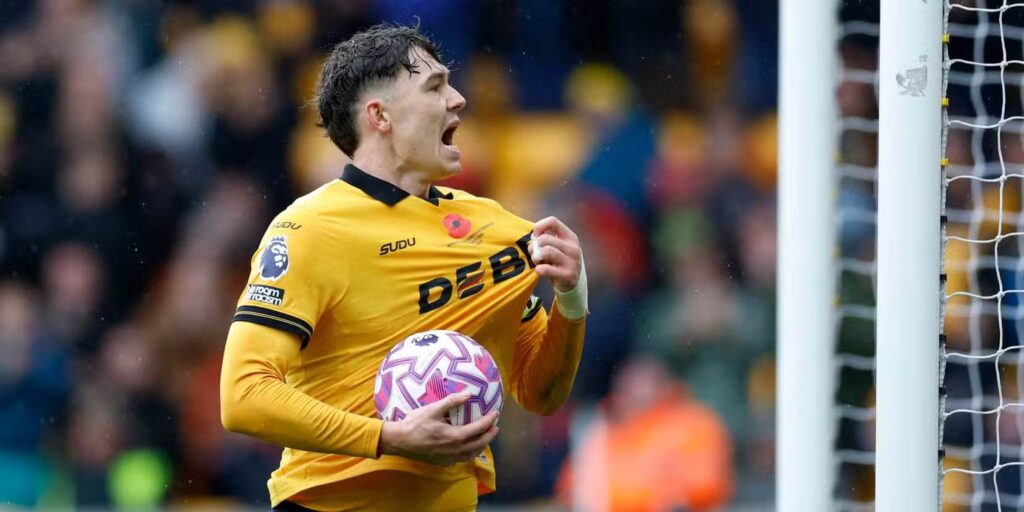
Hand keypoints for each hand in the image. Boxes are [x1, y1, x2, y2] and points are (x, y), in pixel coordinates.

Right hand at [378, 392, 499, 465]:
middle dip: (490, 435)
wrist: (399, 441)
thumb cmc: (415, 423)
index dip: (490, 420)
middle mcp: (455, 450)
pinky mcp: (443, 462)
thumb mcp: (433, 409)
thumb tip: (469, 394)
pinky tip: (469, 447)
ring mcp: (449, 458)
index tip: (496, 413)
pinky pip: (462, 459)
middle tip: (495, 426)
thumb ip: (452, 401)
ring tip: (486, 437)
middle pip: (480, 443)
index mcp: (455, 436)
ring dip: (482, 445)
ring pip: (472, 454)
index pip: (479, 428)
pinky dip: (470, 452)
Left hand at [530, 216, 582, 292]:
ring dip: (535, 257)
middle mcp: (573, 248)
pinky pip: (544, 269)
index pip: (552, 221)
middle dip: (535, 246)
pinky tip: (541, 270)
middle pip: (545, 239)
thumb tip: (533, 238)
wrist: (572, 283)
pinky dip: (538, 269)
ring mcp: (572, 262)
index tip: (535, 237)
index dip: (539, 227)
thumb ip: (546, 239)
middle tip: (535, 254)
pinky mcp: (568, 275)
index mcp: (570, 237)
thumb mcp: (558, 247)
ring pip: (545, 251)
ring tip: (537, 261)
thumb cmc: (560, 261)